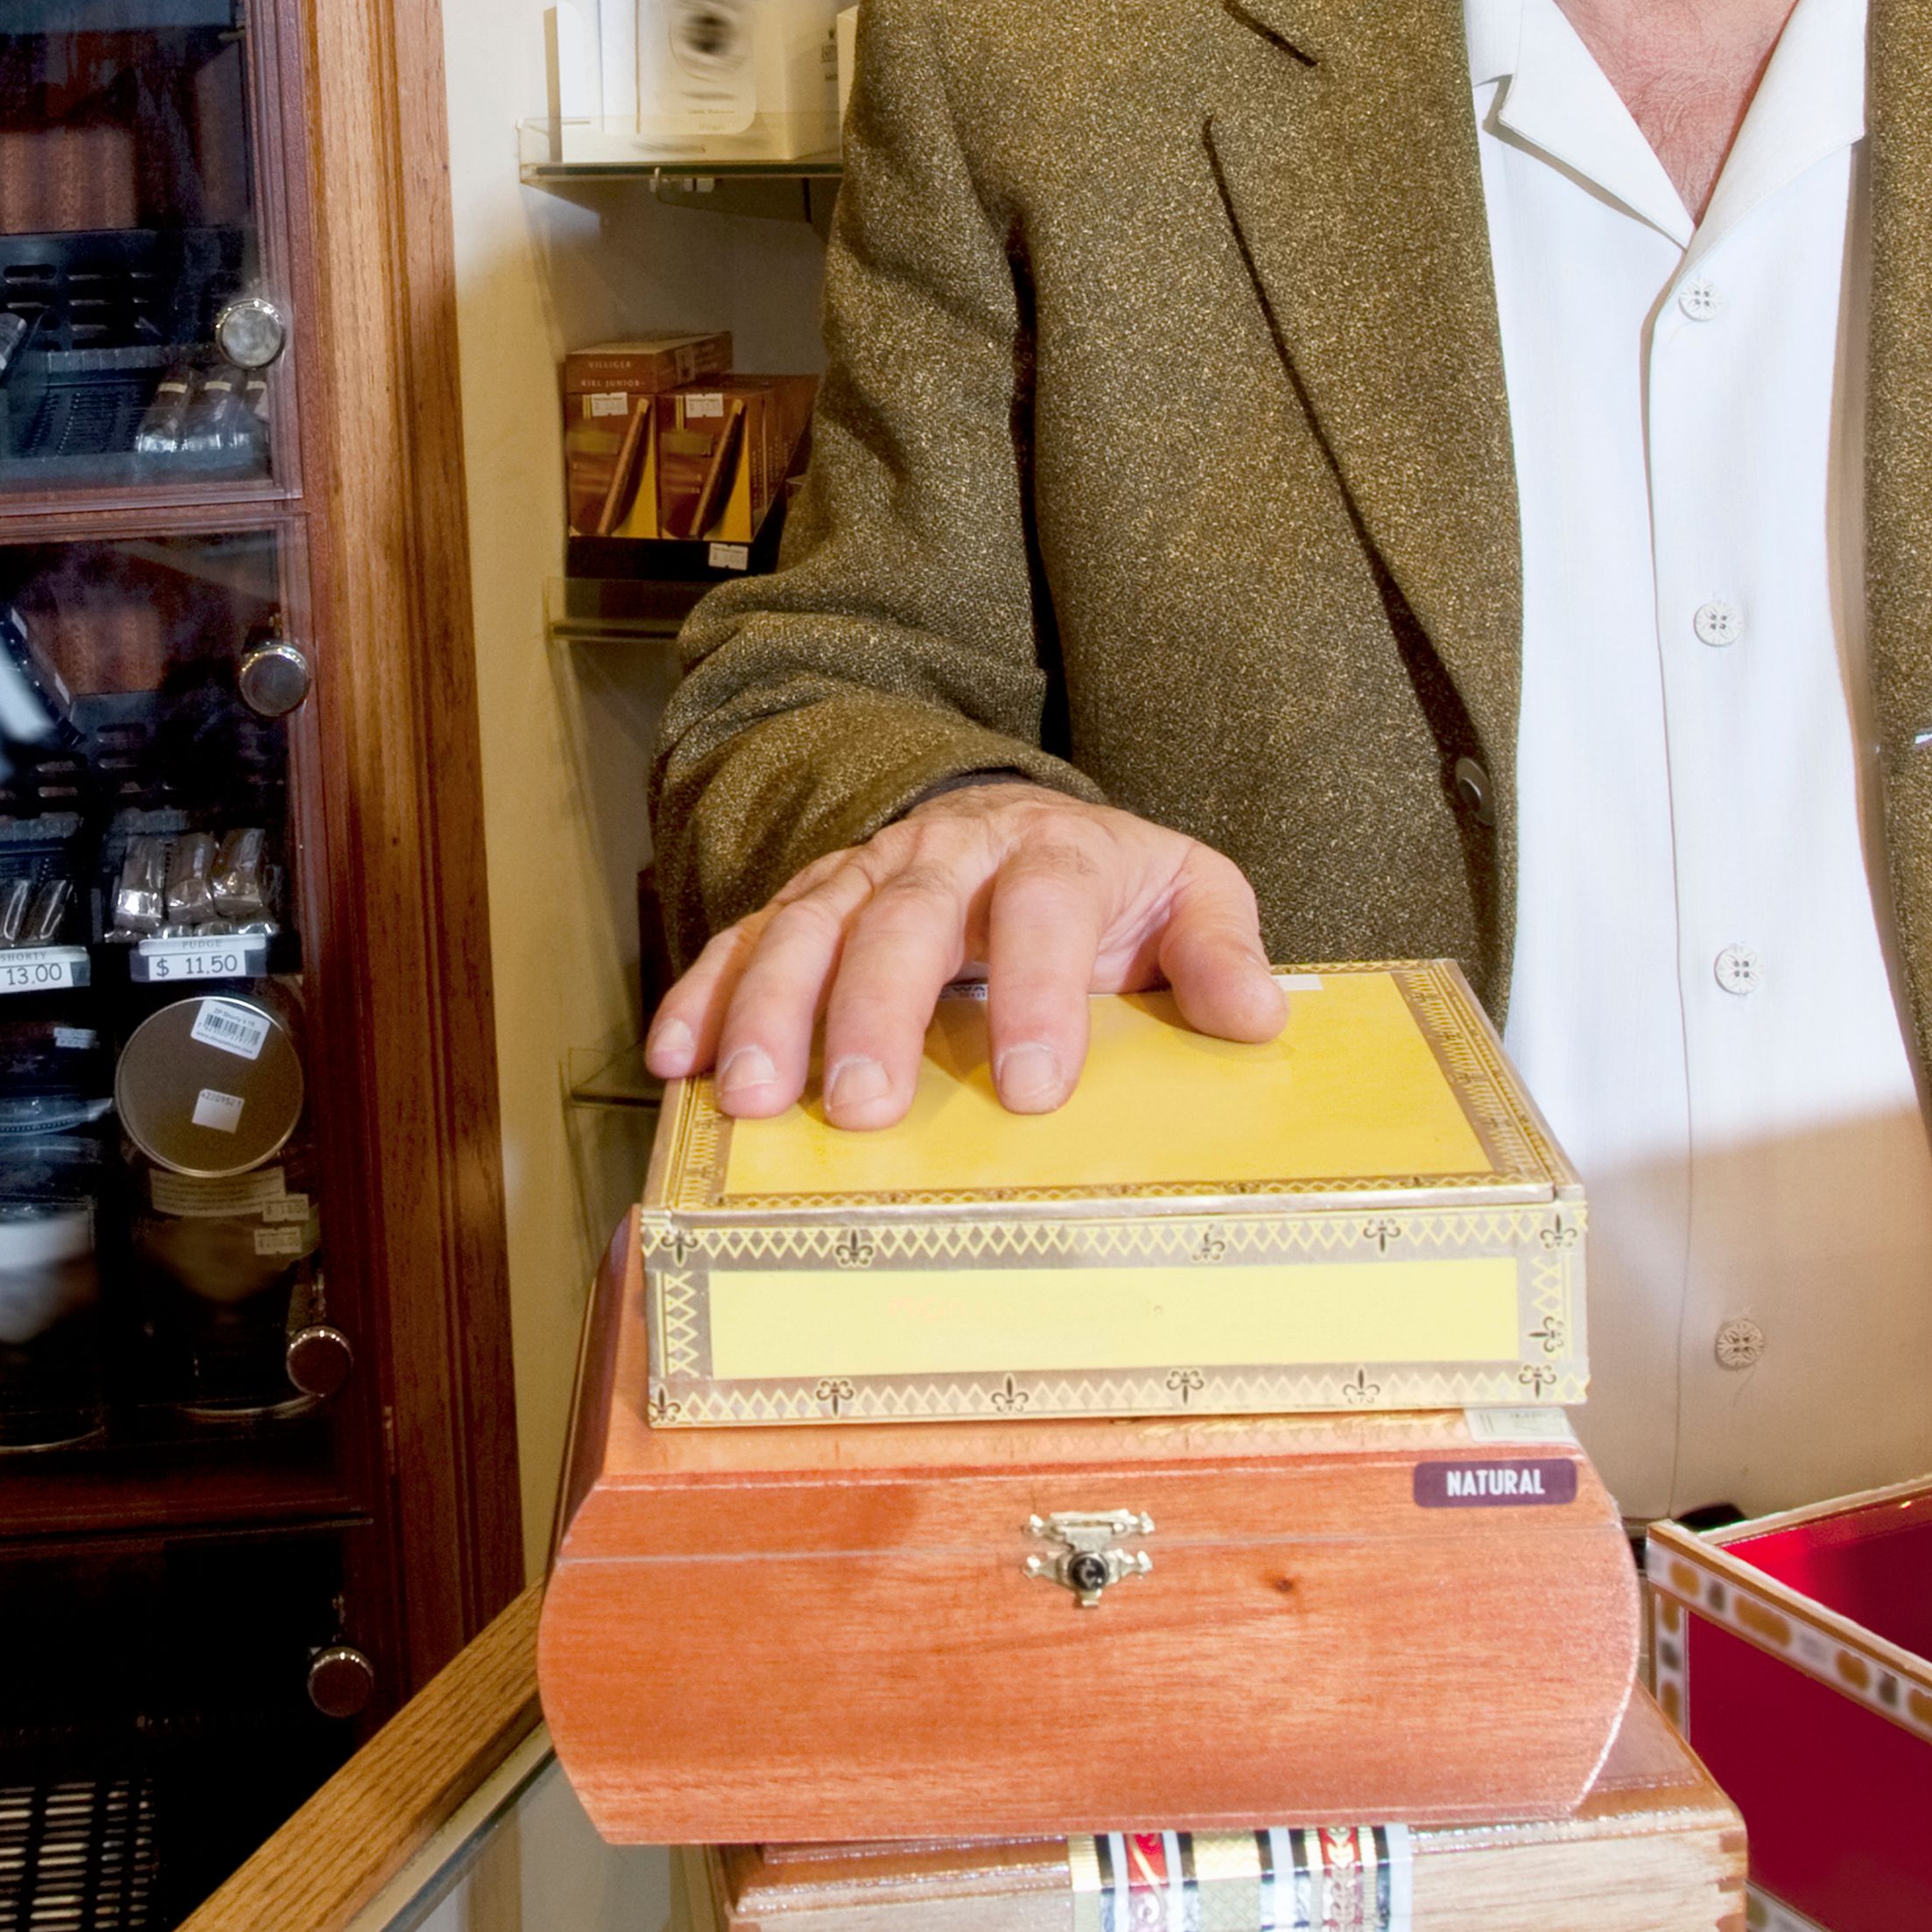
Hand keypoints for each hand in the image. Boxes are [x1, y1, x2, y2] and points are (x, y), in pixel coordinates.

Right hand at [640, 779, 1283, 1127]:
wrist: (1025, 825)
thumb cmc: (1111, 888)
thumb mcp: (1190, 894)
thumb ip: (1222, 947)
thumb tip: (1254, 1016)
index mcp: (1054, 852)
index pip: (1043, 908)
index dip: (1037, 992)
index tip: (1033, 1089)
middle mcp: (949, 854)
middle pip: (906, 916)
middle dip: (877, 1009)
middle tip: (865, 1106)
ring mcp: (868, 874)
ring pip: (809, 925)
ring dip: (774, 1009)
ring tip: (755, 1099)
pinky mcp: (811, 903)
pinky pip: (746, 939)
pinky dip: (706, 994)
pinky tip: (677, 1059)